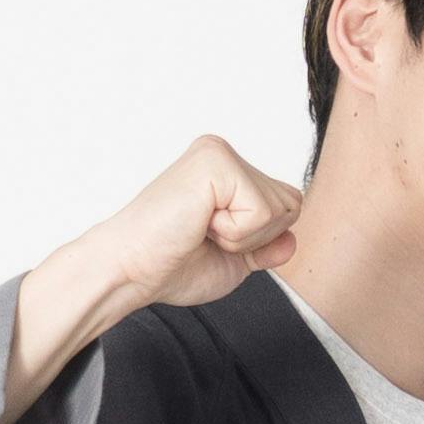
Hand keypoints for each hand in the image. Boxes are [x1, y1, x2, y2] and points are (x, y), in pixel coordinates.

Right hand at [0, 138, 300, 423]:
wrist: (131, 270)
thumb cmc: (170, 265)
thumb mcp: (233, 260)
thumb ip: (265, 247)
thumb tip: (292, 238)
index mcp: (226, 172)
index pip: (286, 207)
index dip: (261, 240)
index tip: (212, 241)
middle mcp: (224, 154)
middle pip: (292, 204)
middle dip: (258, 237)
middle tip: (206, 237)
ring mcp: (219, 153)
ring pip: (282, 208)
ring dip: (245, 237)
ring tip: (201, 230)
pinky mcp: (215, 161)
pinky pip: (262, 211)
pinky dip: (236, 234)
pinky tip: (200, 225)